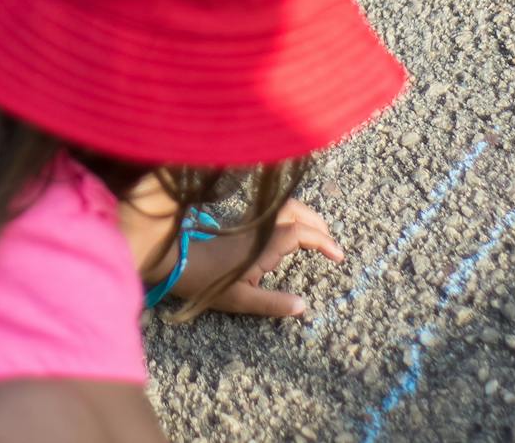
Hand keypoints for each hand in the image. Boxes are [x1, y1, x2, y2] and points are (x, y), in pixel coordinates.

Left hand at [162, 199, 344, 318]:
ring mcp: (251, 224)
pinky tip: (291, 232)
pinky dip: (291, 216)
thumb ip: (273, 303)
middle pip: (295, 211)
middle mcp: (260, 228)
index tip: (338, 256)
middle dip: (318, 223)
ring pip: (284, 207)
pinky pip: (273, 212)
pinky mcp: (243, 225)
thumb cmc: (206, 282)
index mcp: (264, 244)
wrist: (176, 261)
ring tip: (317, 234)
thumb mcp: (241, 299)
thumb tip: (303, 306)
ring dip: (304, 216)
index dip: (323, 241)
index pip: (301, 234)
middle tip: (331, 243)